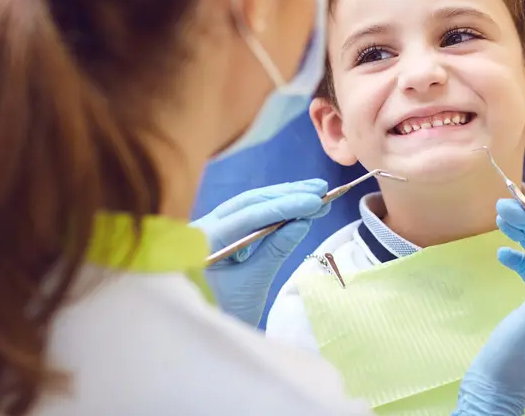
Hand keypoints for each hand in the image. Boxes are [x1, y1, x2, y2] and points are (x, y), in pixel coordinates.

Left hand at [190, 179, 329, 325]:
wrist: (204, 336)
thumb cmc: (224, 314)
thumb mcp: (252, 284)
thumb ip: (276, 249)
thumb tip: (303, 221)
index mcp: (203, 240)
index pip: (249, 215)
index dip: (285, 205)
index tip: (315, 200)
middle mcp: (203, 226)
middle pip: (249, 202)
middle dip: (287, 195)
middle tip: (321, 189)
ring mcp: (211, 228)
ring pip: (250, 205)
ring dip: (284, 198)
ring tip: (316, 193)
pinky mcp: (221, 233)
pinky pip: (249, 216)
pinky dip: (275, 211)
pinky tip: (297, 206)